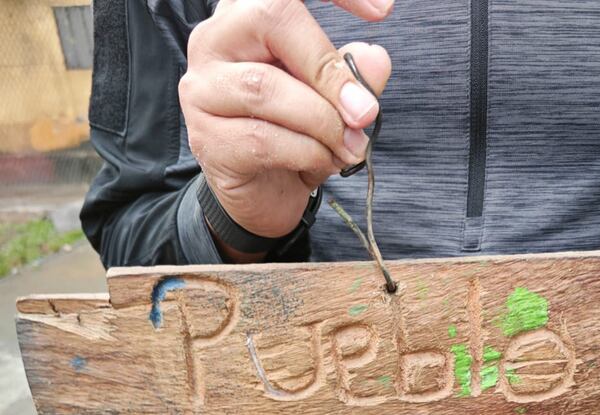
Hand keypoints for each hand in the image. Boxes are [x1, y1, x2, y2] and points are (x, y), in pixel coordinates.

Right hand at [179, 0, 392, 250]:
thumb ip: (352, 75)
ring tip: (349, 147)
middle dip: (329, 69)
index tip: (384, 12)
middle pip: (272, 17)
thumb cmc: (295, 136)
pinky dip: (307, 153)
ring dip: (322, 123)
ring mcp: (204, 88)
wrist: (264, 198)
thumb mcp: (332, 101)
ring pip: (268, 87)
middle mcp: (215, 39)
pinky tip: (323, 162)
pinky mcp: (207, 136)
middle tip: (364, 111)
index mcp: (248, 14)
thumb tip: (376, 59)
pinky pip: (263, 138)